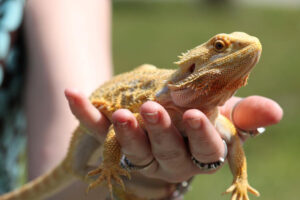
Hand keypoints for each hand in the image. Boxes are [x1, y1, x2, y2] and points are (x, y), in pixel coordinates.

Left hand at [64, 89, 281, 193]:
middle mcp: (168, 158)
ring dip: (126, 132)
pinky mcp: (112, 140)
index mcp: (197, 151)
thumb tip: (274, 111)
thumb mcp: (223, 115)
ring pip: (132, 149)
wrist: (164, 124)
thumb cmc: (196, 120)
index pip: (204, 149)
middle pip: (164, 152)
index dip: (201, 135)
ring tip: (121, 114)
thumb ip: (243, 114)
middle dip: (160, 132)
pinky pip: (97, 130)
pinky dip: (85, 112)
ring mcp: (139, 152)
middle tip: (153, 110)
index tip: (197, 116)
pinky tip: (74, 93)